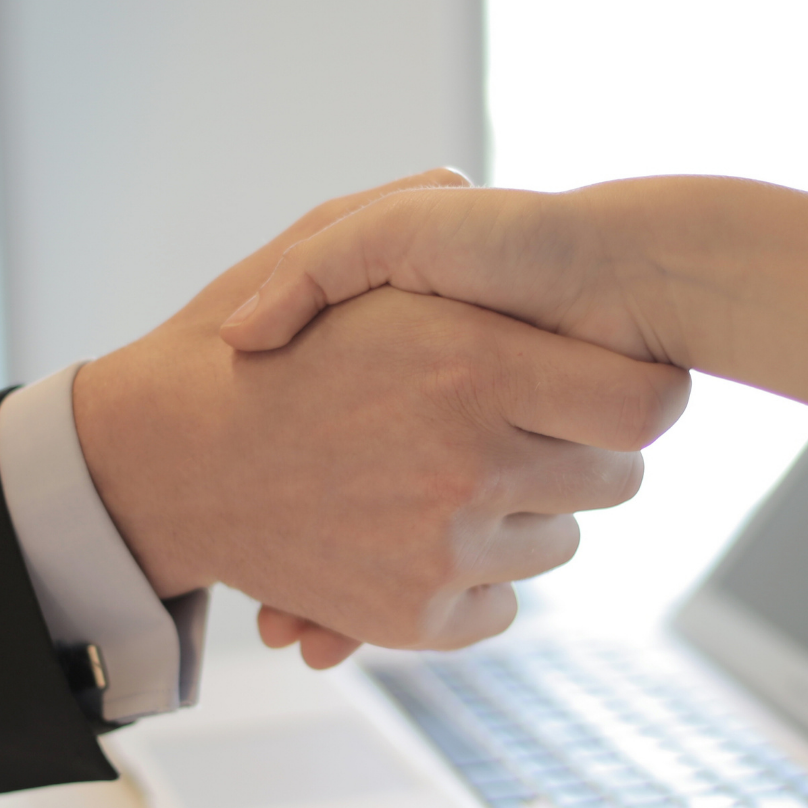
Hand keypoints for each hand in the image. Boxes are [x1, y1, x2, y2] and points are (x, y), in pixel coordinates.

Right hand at [73, 180, 690, 667]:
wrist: (160, 460)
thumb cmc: (245, 344)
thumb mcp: (323, 242)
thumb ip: (414, 210)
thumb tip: (474, 189)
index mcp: (472, 364)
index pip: (647, 404)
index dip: (642, 392)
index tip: (609, 385)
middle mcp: (470, 464)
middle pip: (615, 481)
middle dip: (578, 451)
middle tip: (524, 426)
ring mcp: (442, 550)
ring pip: (557, 543)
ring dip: (523, 515)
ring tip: (448, 474)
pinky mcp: (414, 619)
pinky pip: (501, 605)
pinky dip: (475, 579)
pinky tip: (423, 534)